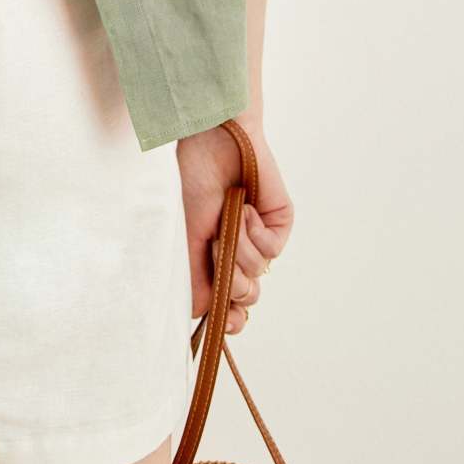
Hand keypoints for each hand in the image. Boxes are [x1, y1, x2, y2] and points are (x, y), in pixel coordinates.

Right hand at [176, 117, 292, 334]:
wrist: (211, 143)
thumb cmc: (188, 182)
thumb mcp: (183, 240)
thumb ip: (195, 284)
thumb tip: (209, 319)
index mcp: (212, 257)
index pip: (229, 305)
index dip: (231, 318)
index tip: (229, 321)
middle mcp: (237, 249)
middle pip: (245, 296)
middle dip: (229, 276)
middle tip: (215, 244)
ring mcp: (259, 236)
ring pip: (258, 274)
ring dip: (238, 247)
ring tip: (226, 217)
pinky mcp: (279, 222)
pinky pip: (272, 249)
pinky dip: (255, 232)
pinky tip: (245, 207)